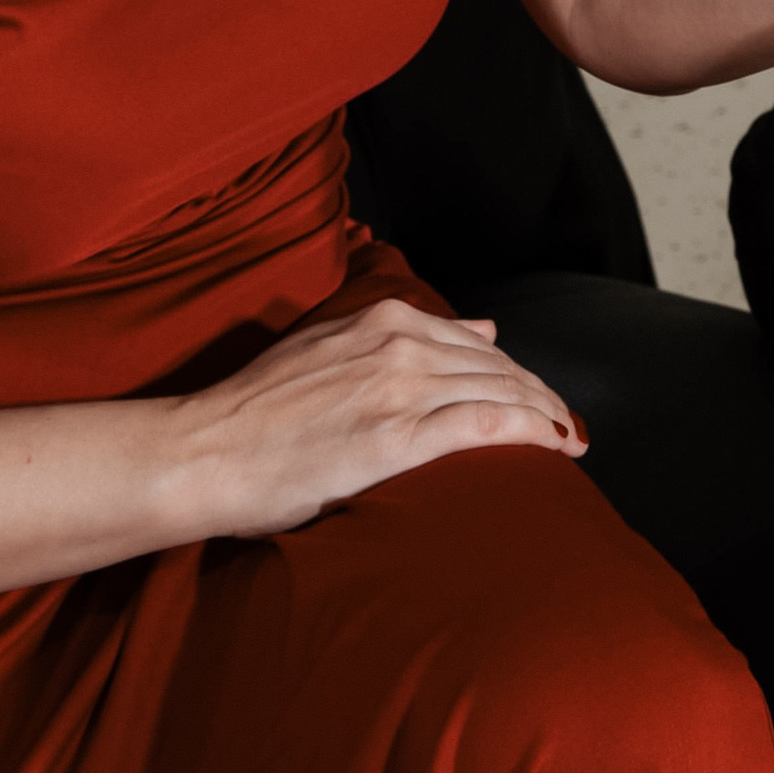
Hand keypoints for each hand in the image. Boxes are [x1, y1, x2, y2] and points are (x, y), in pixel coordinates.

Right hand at [168, 296, 585, 538]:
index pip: (475, 344)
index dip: (517, 372)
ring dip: (545, 414)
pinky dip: (530, 430)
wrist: (204, 452)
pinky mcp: (396, 436)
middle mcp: (398, 343)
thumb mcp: (331, 350)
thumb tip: (481, 329)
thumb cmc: (255, 414)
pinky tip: (554, 445)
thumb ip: (403, 338)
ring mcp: (399, 387)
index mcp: (383, 320)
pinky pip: (485, 424)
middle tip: (567, 424)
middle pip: (498, 366)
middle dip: (540, 395)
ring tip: (569, 438)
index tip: (539, 396)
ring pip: (501, 390)